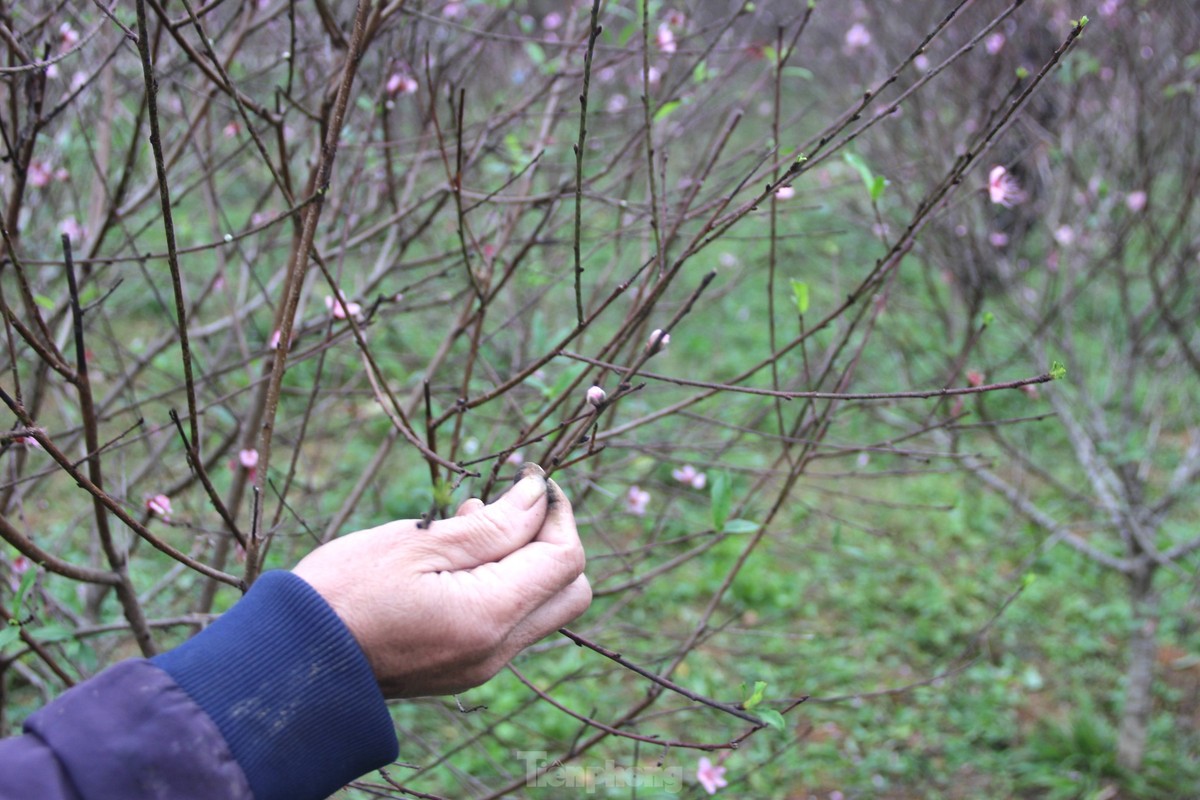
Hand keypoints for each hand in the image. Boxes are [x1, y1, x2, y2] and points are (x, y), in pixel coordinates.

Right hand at [292, 465, 590, 697]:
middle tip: (508, 505)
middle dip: (551, 540)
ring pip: (542, 607)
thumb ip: (492, 524)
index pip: (564, 559)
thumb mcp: (419, 543)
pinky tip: (456, 558)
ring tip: (468, 522)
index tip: (530, 478)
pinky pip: (509, 623)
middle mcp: (496, 650)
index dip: (557, 511)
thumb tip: (541, 495)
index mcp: (489, 616)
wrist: (289, 661)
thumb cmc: (344, 592)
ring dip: (524, 561)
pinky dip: (501, 586)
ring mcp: (482, 666)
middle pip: (569, 590)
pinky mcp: (463, 669)